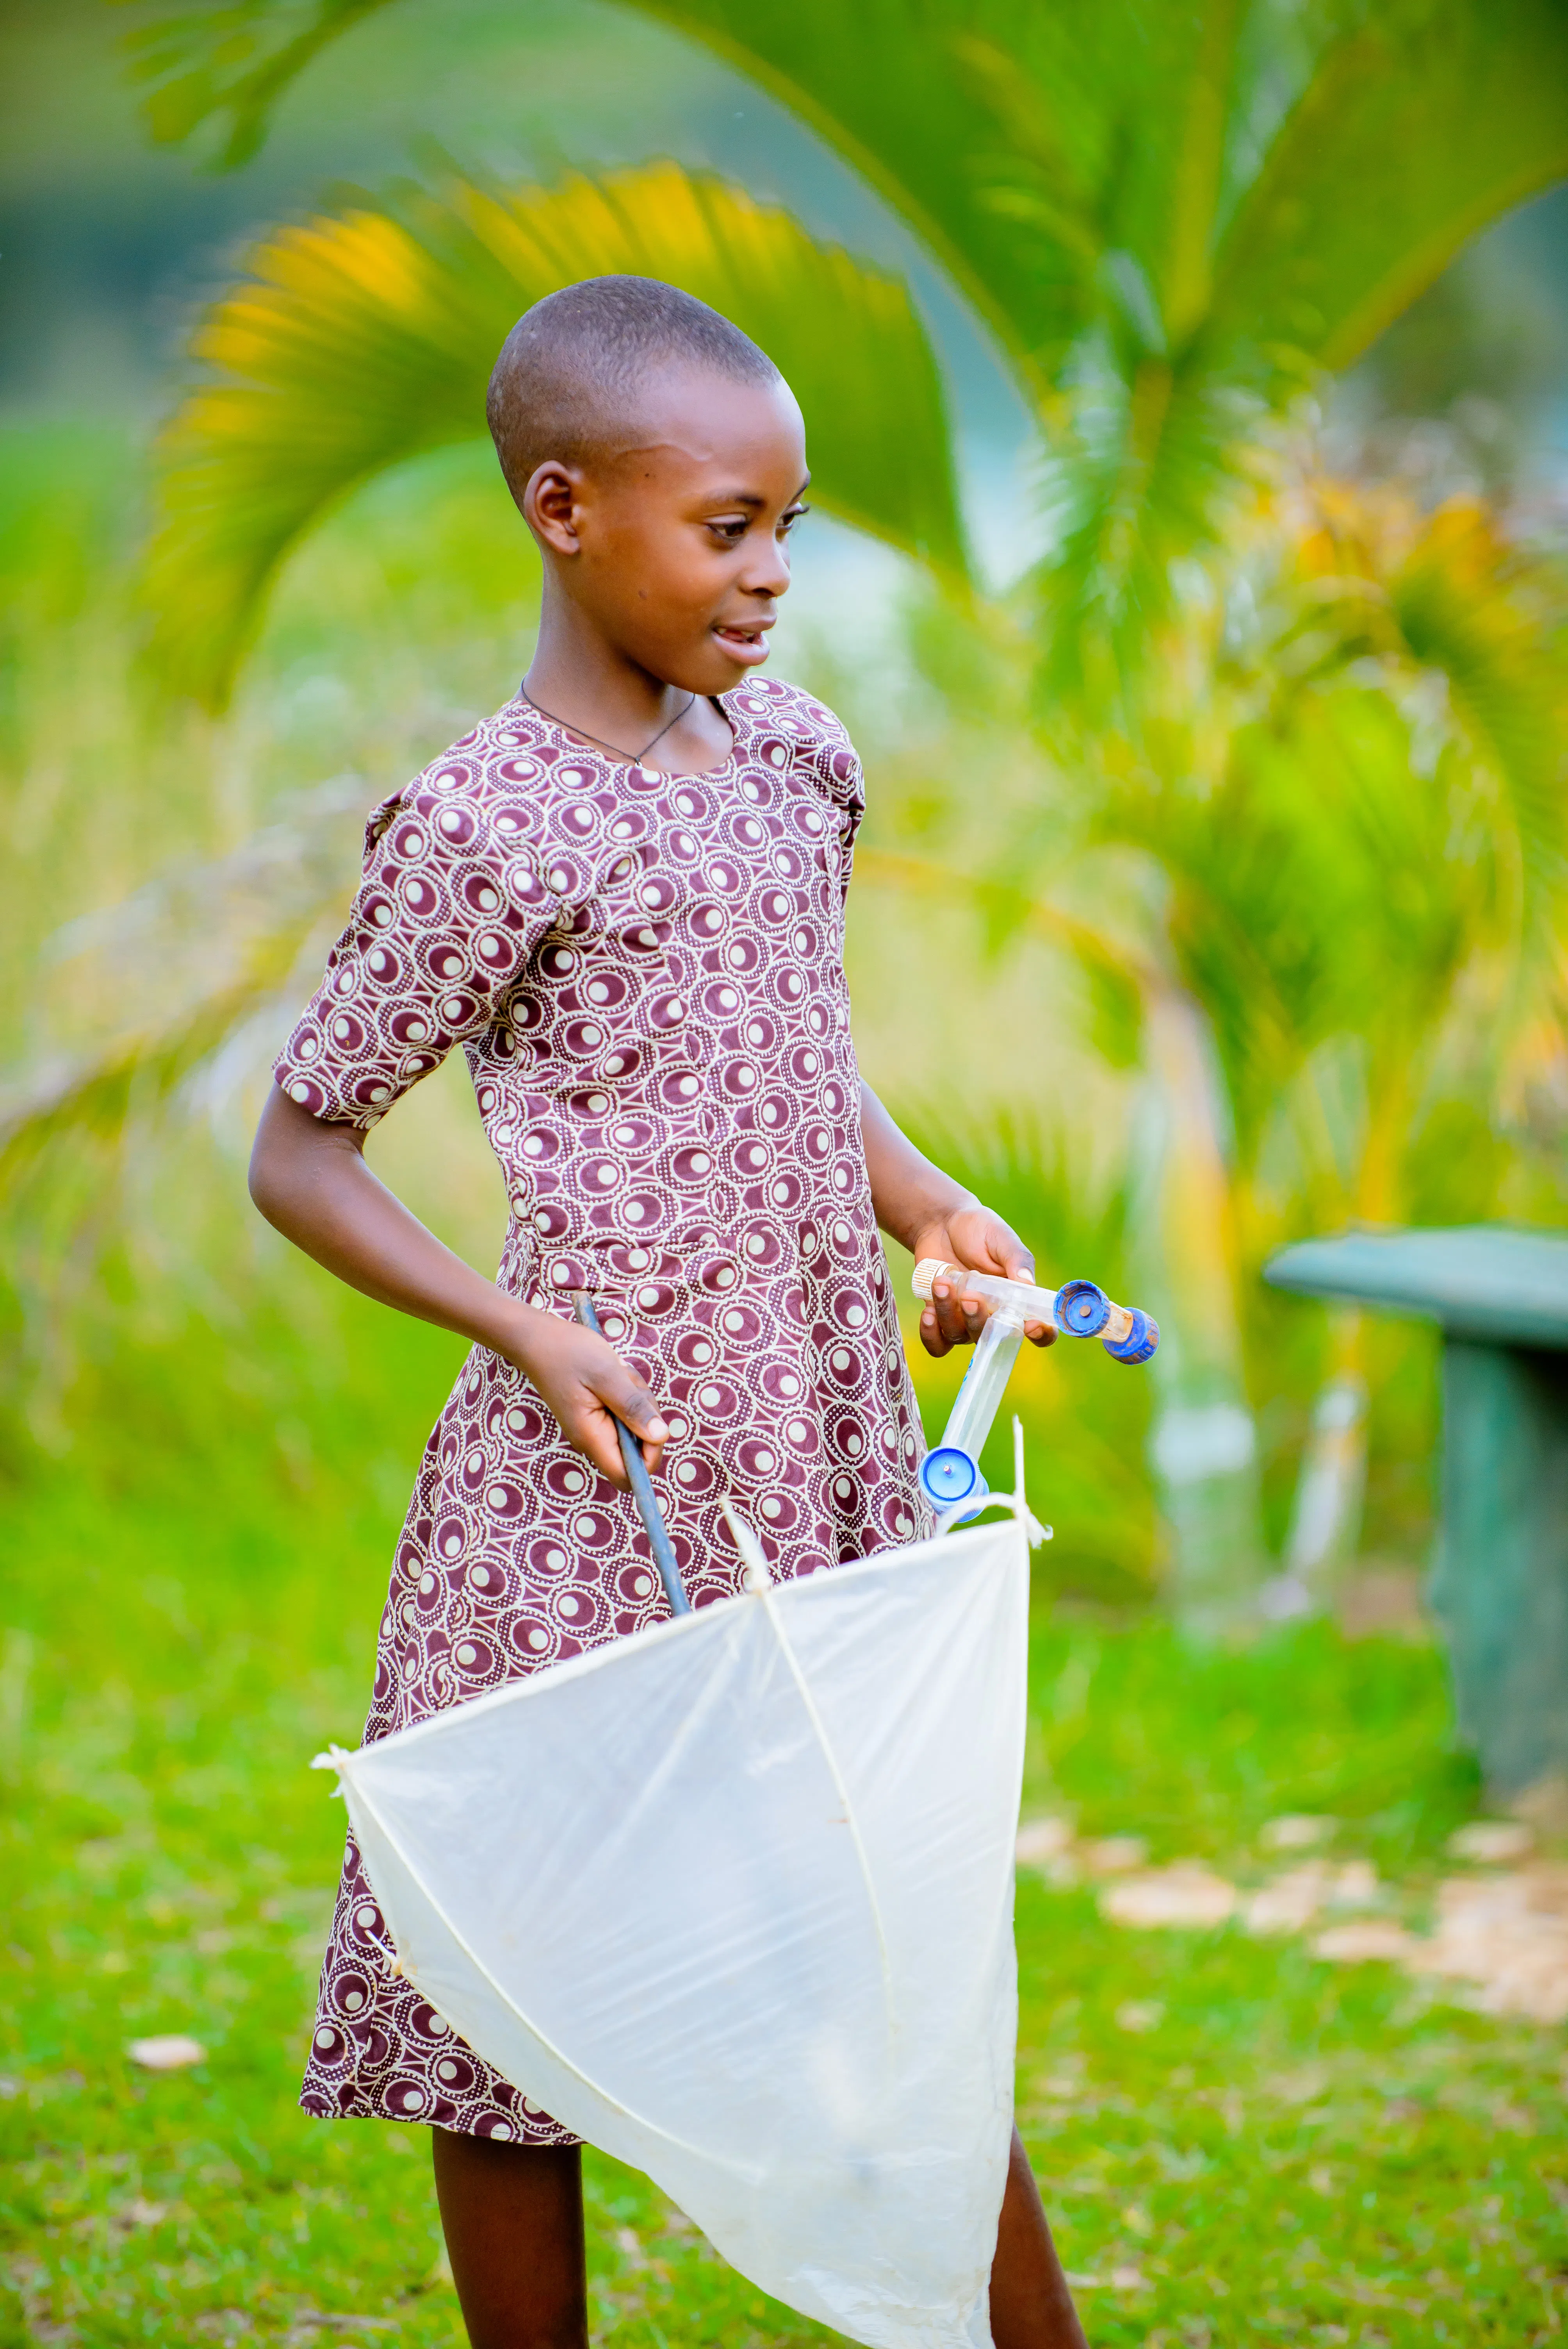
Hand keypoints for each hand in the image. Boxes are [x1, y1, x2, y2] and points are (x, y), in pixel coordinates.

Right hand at [504, 1310, 668, 1489]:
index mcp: (592, 1437)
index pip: (627, 1476)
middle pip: (637, 1450)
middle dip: (645, 1419)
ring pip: (634, 1428)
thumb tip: (661, 1437)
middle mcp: (592, 1439)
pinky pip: (624, 1413)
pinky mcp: (596, 1415)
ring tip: (619, 1375)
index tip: (652, 1424)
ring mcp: (593, 1427)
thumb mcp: (607, 1375)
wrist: (538, 1339)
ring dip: (637, 1401)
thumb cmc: (569, 1353)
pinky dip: (628, 1395)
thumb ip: (633, 1407)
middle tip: (629, 1386)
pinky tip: (616, 1375)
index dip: (649, 1458)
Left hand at [912, 1202, 1056, 1358]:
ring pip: (960, 1337)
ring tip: (941, 1283)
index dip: (1041, 1334)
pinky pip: (938, 1345)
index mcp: (1018, 1299)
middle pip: (993, 1337)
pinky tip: (927, 1313)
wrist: (941, 1225)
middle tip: (970, 1295)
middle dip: (979, 1319)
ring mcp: (965, 1320)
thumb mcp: (1001, 1238)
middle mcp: (994, 1315)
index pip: (1041, 1329)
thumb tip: (1028, 1282)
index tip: (1030, 1325)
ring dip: (949, 1314)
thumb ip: (1016, 1259)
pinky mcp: (940, 1320)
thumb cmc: (978, 1230)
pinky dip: (931, 1335)